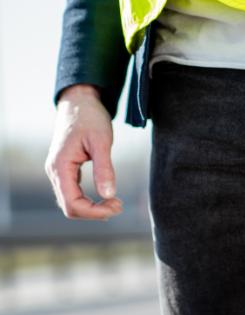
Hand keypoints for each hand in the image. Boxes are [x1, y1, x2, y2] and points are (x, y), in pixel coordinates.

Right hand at [45, 84, 122, 219]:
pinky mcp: (66, 170)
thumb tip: (109, 195)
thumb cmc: (90, 118)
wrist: (80, 102)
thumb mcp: (102, 142)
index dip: (94, 212)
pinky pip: (73, 193)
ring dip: (92, 208)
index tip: (117, 205)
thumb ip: (104, 168)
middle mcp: (55, 172)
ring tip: (116, 202)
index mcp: (60, 166)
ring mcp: (59, 171)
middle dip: (95, 212)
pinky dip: (89, 200)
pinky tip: (106, 196)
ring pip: (71, 202)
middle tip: (119, 205)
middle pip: (70, 207)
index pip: (72, 203)